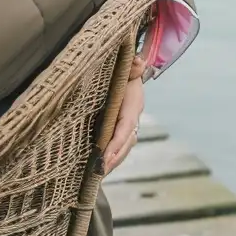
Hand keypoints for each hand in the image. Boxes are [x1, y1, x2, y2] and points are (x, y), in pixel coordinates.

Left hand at [100, 59, 145, 174]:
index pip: (126, 126)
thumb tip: (137, 61)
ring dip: (113, 161)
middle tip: (100, 170)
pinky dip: (111, 156)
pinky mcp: (121, 129)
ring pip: (123, 147)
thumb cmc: (124, 70)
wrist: (130, 73)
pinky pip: (118, 145)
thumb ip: (131, 65)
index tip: (106, 154)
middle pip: (125, 142)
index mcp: (133, 105)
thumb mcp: (126, 66)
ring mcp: (128, 126)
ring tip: (98, 174)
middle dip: (114, 157)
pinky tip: (99, 167)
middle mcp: (133, 118)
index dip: (117, 141)